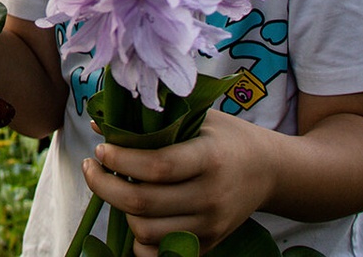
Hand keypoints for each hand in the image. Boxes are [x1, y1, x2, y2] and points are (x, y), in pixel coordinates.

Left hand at [81, 111, 274, 255]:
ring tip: (114, 186)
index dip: (121, 160)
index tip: (101, 149)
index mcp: (210, 158)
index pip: (157, 166)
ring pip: (146, 232)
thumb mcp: (199, 118)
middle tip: (92, 167)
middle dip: (105, 185)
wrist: (270, 171)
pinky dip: (138, 241)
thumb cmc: (228, 138)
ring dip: (119, 210)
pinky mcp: (208, 244)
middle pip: (143, 203)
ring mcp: (209, 225)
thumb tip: (100, 125)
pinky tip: (133, 215)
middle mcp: (211, 196)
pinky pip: (160, 253)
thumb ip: (152, 121)